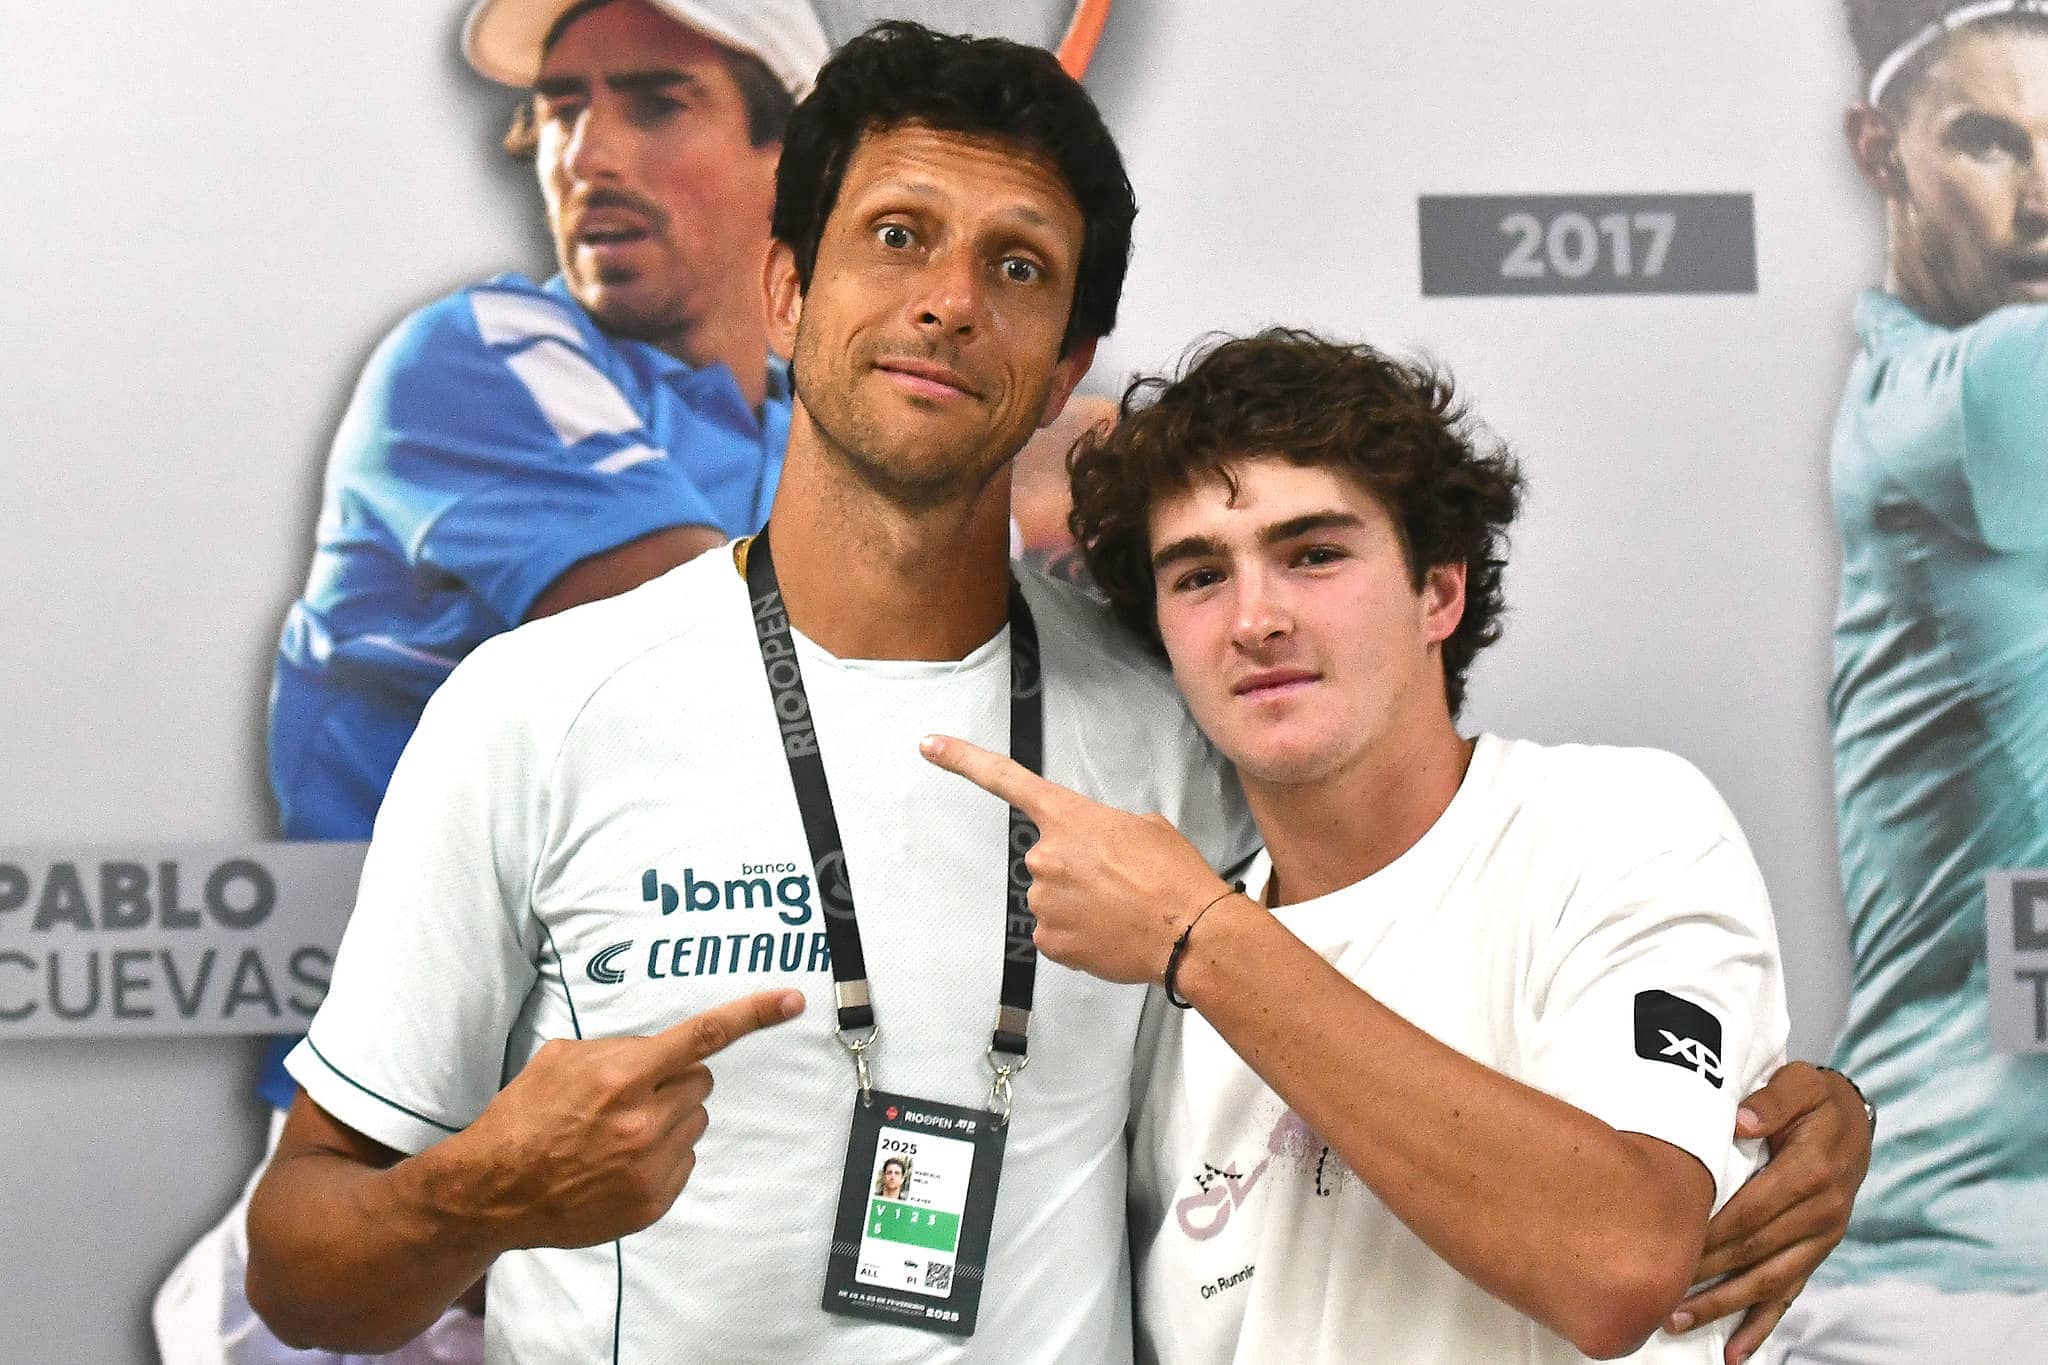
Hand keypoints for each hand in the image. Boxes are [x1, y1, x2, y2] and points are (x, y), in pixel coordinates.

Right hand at [446, 989, 803, 1250]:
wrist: (492, 1190)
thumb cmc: (524, 1117)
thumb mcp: (562, 1059)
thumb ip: (618, 1049)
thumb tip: (656, 1050)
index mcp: (621, 1076)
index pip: (702, 1038)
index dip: (751, 1015)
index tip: (791, 1000)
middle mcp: (643, 1121)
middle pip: (701, 1082)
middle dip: (674, 1081)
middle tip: (632, 1094)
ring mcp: (649, 1166)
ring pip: (695, 1121)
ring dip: (668, 1119)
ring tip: (617, 1132)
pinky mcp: (651, 1202)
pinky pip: (684, 1162)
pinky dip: (661, 1156)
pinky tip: (618, 1161)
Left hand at [919, 733, 1226, 982]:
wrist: (1190, 931)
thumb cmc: (1174, 876)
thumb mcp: (1145, 828)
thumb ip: (1105, 830)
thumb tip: (1099, 851)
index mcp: (1069, 817)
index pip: (1006, 779)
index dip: (962, 760)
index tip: (929, 745)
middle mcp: (1045, 856)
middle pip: (1049, 859)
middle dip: (1077, 870)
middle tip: (1118, 883)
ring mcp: (1042, 900)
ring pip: (1052, 899)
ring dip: (1080, 904)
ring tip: (1121, 910)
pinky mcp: (1049, 940)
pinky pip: (1057, 933)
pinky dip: (1080, 935)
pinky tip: (1110, 934)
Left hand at [1667, 1062, 1870, 1362]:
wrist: (1855, 1119)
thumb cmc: (1815, 1100)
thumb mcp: (1800, 1083)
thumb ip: (1772, 1099)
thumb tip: (1742, 1119)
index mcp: (1810, 1173)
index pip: (1752, 1210)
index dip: (1712, 1232)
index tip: (1671, 1248)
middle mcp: (1820, 1213)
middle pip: (1753, 1252)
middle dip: (1705, 1276)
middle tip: (1658, 1295)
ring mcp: (1821, 1238)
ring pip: (1768, 1282)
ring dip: (1724, 1307)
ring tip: (1679, 1323)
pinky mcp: (1816, 1252)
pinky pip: (1789, 1293)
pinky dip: (1762, 1324)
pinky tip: (1736, 1351)